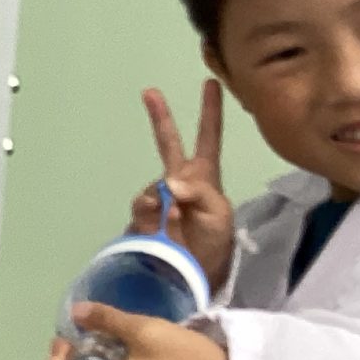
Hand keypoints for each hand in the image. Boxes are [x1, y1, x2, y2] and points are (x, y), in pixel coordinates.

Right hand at [134, 83, 234, 290]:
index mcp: (205, 176)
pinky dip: (149, 213)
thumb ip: (199, 192)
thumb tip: (169, 181)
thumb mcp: (219, 215)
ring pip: (152, 185)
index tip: (211, 83)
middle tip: (149, 92)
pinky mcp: (144, 219)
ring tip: (173, 220)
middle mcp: (180, 181)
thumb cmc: (215, 244)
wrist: (196, 275)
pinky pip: (141, 208)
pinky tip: (160, 223)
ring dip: (160, 197)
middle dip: (160, 118)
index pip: (209, 137)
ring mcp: (160, 199)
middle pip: (168, 143)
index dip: (210, 111)